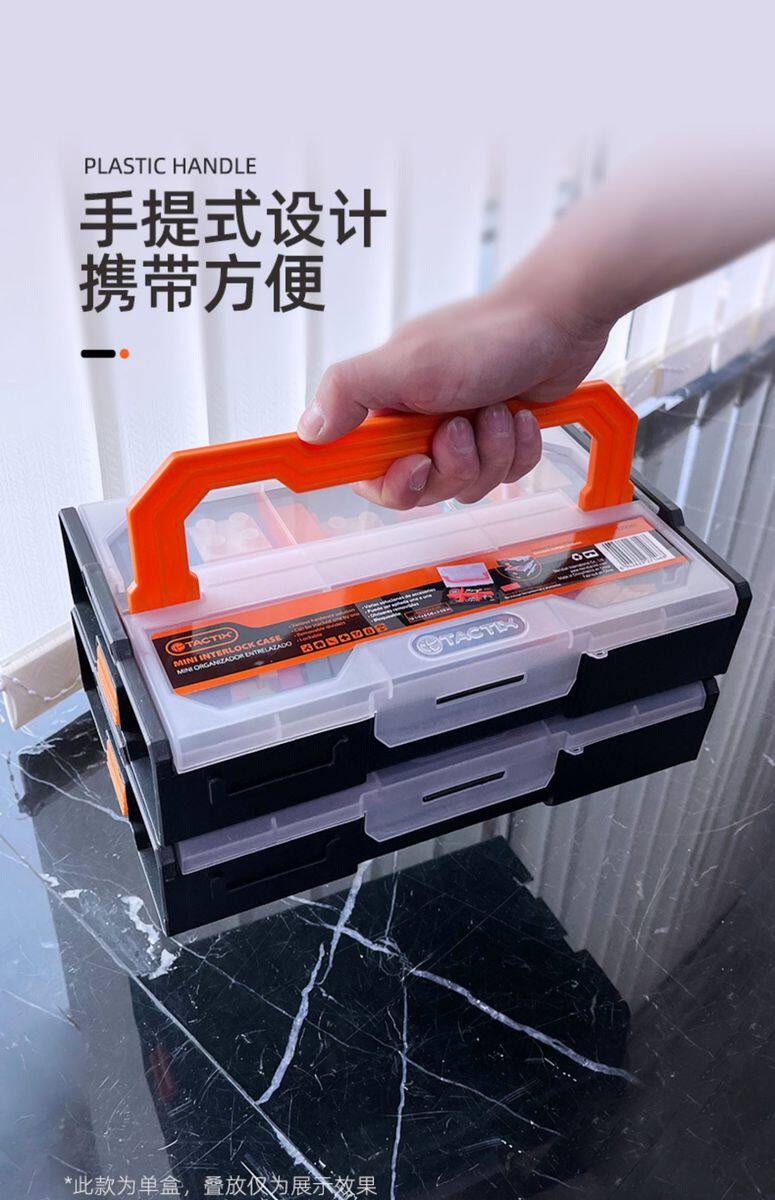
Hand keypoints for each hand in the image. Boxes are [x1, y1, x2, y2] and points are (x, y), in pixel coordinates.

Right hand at [296, 283, 608, 507]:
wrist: (559, 320)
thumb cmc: (486, 334)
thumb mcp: (407, 364)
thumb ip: (349, 392)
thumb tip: (307, 430)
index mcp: (387, 406)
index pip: (367, 472)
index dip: (392, 482)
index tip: (415, 464)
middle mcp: (420, 422)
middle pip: (423, 487)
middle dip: (453, 464)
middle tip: (463, 425)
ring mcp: (462, 433)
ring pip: (467, 485)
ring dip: (490, 452)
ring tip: (496, 410)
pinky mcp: (499, 439)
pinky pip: (504, 475)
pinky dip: (518, 448)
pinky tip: (520, 416)